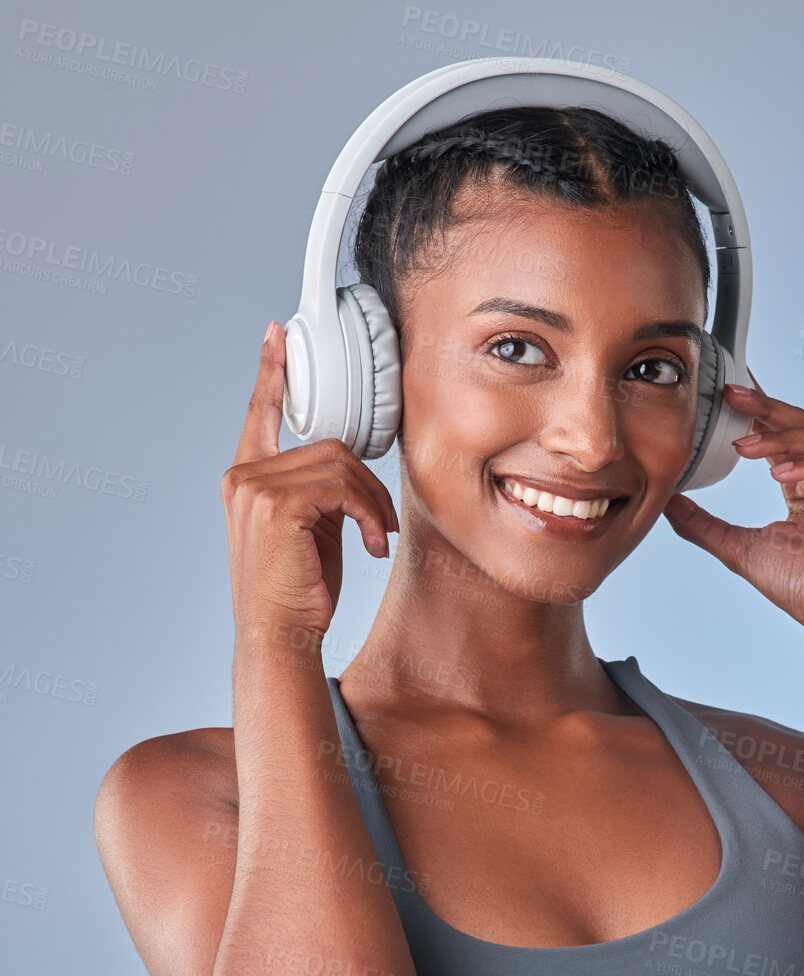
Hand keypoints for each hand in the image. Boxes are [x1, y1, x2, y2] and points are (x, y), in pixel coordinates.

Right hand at [222, 321, 398, 637]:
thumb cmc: (298, 591)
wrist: (280, 635)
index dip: (271, 372)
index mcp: (246, 478)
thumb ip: (319, 492)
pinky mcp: (276, 504)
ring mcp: (254, 487)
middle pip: (327, 445)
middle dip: (367, 484)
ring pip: (339, 464)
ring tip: (379, 538)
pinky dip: (369, 513)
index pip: (259, 413)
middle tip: (383, 525)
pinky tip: (373, 545)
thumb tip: (353, 475)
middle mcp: (243, 476)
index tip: (278, 334)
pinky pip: (342, 488)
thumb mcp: (311, 530)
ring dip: (373, 502)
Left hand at [662, 374, 803, 642]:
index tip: (721, 396)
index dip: (753, 415)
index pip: (778, 438)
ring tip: (744, 447)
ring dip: (782, 438)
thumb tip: (666, 505)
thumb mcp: (741, 551)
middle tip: (729, 396)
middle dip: (764, 410)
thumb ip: (703, 525)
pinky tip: (782, 472)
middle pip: (800, 426)